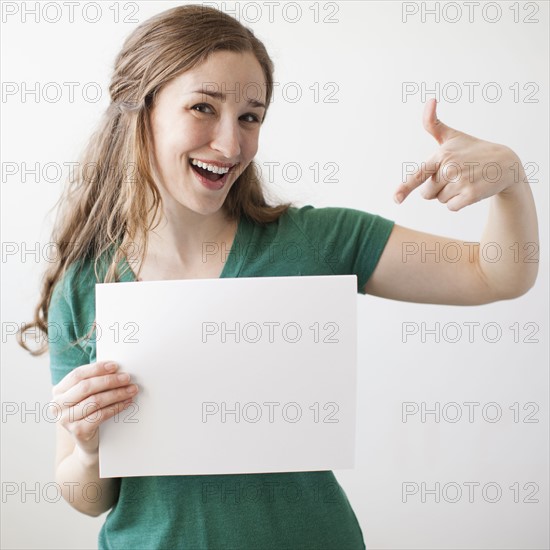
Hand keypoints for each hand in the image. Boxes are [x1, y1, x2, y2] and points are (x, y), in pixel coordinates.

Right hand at [51, 361, 138, 457]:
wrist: (86, 440)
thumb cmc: (88, 412)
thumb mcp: (86, 395)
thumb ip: (94, 381)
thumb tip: (116, 369)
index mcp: (59, 391)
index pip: (77, 375)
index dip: (97, 368)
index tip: (115, 366)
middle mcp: (58, 405)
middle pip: (86, 387)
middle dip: (110, 380)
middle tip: (126, 378)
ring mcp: (66, 419)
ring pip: (95, 401)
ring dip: (117, 393)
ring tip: (131, 390)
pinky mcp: (77, 431)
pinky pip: (100, 415)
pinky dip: (116, 407)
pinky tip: (126, 402)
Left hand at [393, 98, 524, 210]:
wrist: (504, 163)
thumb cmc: (472, 150)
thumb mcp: (452, 136)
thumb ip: (433, 123)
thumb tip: (430, 99)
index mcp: (441, 155)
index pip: (419, 174)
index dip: (405, 187)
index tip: (396, 198)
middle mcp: (450, 168)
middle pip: (426, 193)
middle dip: (437, 188)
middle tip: (455, 175)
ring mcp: (462, 182)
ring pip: (440, 200)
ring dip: (449, 194)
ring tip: (465, 180)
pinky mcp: (471, 195)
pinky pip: (451, 207)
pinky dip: (458, 203)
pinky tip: (470, 190)